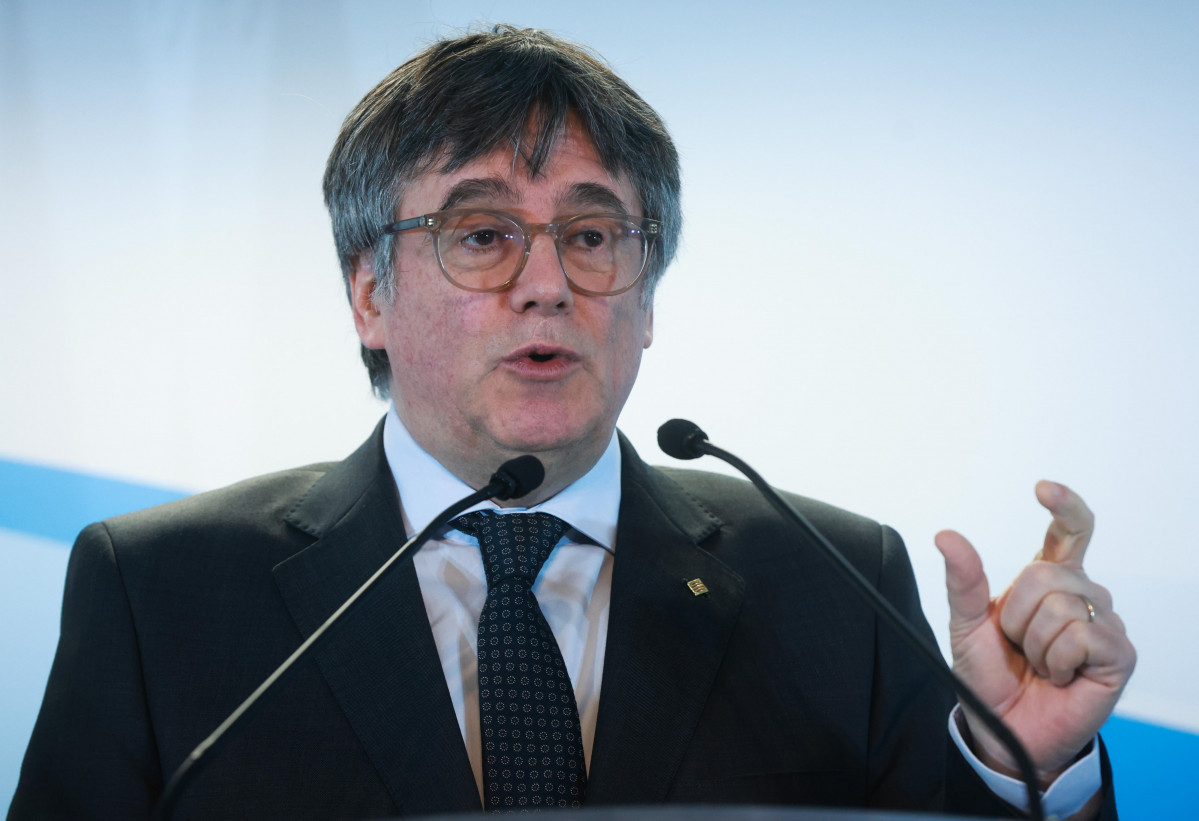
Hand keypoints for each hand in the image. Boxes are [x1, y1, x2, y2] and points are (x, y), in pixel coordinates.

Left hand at [935, 481, 1135, 784]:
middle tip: (1019, 645)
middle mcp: (1081, 595)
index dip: (1064, 505)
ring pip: (1062, 605)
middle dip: (1017, 614)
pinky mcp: (1119, 655)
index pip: (1070, 531)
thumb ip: (963, 579)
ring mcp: (1104, 624)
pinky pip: (1082, 636)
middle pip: (1047, 573)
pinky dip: (1058, 659)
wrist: (1003, 727)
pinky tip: (1061, 676)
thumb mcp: (966, 624)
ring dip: (1036, 642)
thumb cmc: (990, 674)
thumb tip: (946, 535)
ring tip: (1040, 664)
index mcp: (1048, 580)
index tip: (1042, 489)